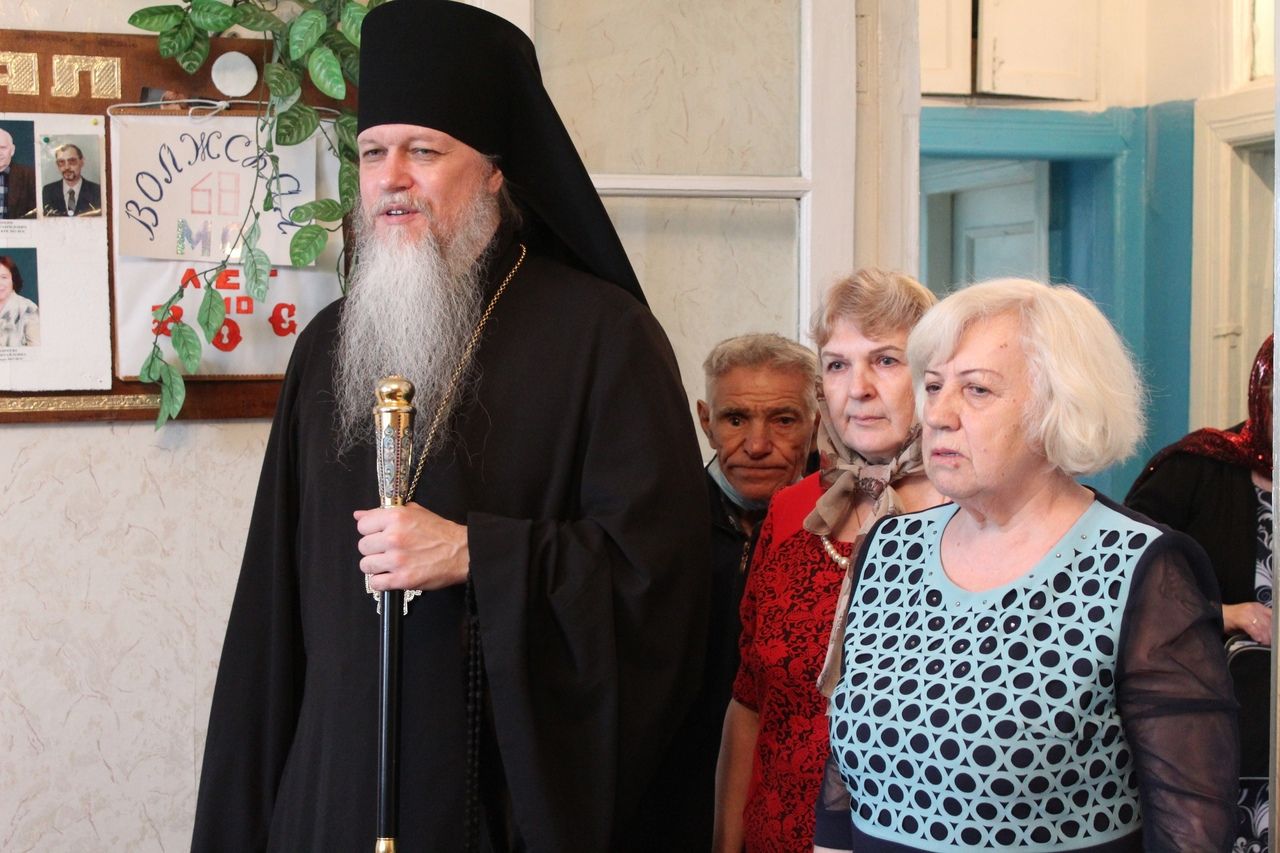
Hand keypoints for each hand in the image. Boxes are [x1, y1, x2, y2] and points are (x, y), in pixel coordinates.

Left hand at [354, 503, 468, 591]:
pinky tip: (391, 576)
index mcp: (396, 517)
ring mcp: (397, 559)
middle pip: (363, 546)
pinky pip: (375, 583)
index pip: (362, 525)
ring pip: (366, 565)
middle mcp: (394, 537)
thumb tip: (359, 515)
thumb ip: (384, 513)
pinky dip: (381, 582)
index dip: (370, 531)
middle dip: (374, 549)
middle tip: (387, 551)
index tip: (378, 535)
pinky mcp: (402, 579)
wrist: (462, 552)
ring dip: (376, 566)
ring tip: (390, 564)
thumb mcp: (415, 512)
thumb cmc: (441, 532)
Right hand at [1222, 601, 1271, 644]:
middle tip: (1271, 643)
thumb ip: (1260, 624)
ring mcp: (1247, 612)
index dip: (1276, 627)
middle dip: (1271, 634)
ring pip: (1262, 626)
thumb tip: (1270, 635)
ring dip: (1265, 637)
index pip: (1273, 616)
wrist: (1218, 615)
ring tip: (1265, 643)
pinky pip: (1252, 627)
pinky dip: (1256, 634)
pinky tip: (1257, 639)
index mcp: (1258, 607)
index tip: (1276, 637)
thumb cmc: (1233, 619)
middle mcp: (1254, 608)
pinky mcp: (1240, 617)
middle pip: (1269, 623)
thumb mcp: (1250, 619)